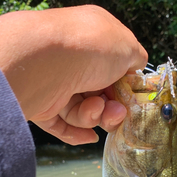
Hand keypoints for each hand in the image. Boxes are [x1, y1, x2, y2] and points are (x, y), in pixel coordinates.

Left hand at [0, 5, 147, 144]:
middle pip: (99, 93)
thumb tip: (135, 68)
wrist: (43, 60)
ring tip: (96, 109)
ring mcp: (55, 83)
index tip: (133, 98)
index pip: (113, 67)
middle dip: (112, 107)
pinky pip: (61, 126)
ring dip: (95, 116)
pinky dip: (76, 133)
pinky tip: (89, 137)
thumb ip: (135, 58)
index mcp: (92, 39)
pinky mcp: (40, 106)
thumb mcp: (127, 46)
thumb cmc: (89, 47)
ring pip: (82, 111)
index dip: (124, 85)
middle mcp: (72, 60)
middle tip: (117, 111)